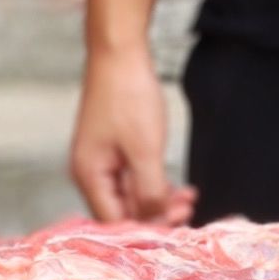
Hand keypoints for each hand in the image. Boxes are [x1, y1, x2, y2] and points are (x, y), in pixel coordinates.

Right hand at [68, 43, 194, 226]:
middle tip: (188, 210)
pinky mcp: (111, 147)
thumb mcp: (145, 149)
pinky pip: (132, 176)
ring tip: (189, 198)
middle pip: (122, 210)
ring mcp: (100, 159)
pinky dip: (154, 182)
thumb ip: (148, 190)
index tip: (177, 223)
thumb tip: (154, 219)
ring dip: (159, 198)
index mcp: (90, 175)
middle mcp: (89, 172)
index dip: (146, 227)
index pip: (114, 221)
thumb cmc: (129, 97)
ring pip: (130, 194)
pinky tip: (179, 185)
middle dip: (156, 213)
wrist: (119, 52)